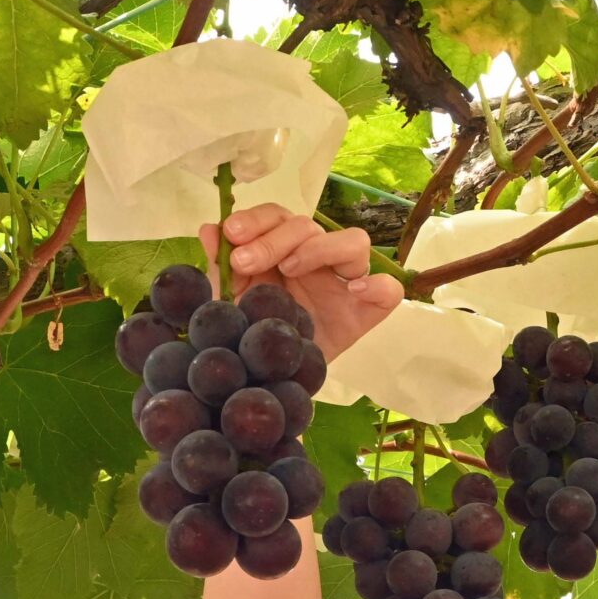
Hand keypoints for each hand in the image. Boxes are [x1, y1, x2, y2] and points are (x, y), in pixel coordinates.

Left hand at [201, 203, 404, 358]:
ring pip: (354, 242)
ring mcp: (345, 284)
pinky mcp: (366, 313)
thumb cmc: (254, 334)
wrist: (270, 380)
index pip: (277, 217)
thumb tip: (209, 229)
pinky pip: (389, 291)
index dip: (255, 220)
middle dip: (272, 238)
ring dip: (320, 248)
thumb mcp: (231, 302)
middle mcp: (317, 260)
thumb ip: (220, 268)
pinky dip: (378, 284)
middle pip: (308, 226)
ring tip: (289, 270)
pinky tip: (354, 291)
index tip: (231, 235)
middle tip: (244, 262)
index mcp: (284, 251)